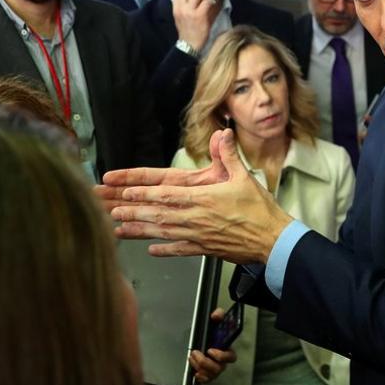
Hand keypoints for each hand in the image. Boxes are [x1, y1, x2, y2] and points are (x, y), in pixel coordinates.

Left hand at [106, 129, 293, 263]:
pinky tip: (151, 250)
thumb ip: (228, 155)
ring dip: (140, 230)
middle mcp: (196, 218)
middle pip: (158, 214)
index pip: (167, 194)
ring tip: (120, 229)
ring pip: (163, 232)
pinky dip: (164, 250)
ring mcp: (198, 236)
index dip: (144, 194)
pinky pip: (180, 250)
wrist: (272, 240)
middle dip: (132, 212)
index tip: (125, 193)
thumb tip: (222, 134)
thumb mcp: (243, 176)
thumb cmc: (260, 210)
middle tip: (112, 211)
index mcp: (203, 198)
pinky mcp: (205, 249)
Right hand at [172, 0, 218, 51]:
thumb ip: (183, 8)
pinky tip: (212, 4)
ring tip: (206, 2)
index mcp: (176, 10)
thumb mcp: (179, 19)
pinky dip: (211, 2)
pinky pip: (206, 2)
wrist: (189, 46)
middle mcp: (182, 9)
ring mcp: (190, 12)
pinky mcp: (200, 16)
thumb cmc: (187, 33)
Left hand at [189, 308, 236, 383]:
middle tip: (196, 353)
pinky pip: (207, 379)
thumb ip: (218, 315)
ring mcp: (215, 368)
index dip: (222, 356)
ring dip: (200, 367)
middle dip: (205, 362)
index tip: (210, 350)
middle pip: (219, 368)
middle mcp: (222, 361)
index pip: (231, 357)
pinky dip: (201, 377)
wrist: (205, 336)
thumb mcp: (216, 319)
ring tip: (192, 358)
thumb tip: (216, 315)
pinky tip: (195, 372)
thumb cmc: (213, 330)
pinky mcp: (208, 373)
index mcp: (227, 348)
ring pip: (212, 374)